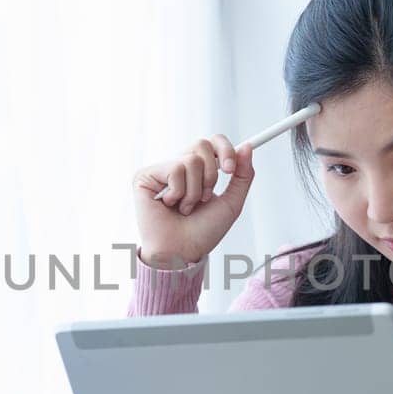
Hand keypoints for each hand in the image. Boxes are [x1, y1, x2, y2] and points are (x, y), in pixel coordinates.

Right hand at [133, 136, 254, 268]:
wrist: (182, 251)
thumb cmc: (202, 232)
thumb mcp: (231, 202)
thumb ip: (242, 175)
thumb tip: (247, 147)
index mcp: (197, 170)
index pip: (212, 142)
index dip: (225, 149)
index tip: (230, 169)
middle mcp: (179, 166)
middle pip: (202, 144)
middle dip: (211, 175)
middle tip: (205, 198)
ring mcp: (161, 170)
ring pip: (190, 159)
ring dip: (195, 191)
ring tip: (186, 207)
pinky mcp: (145, 176)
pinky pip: (174, 169)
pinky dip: (179, 192)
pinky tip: (171, 205)